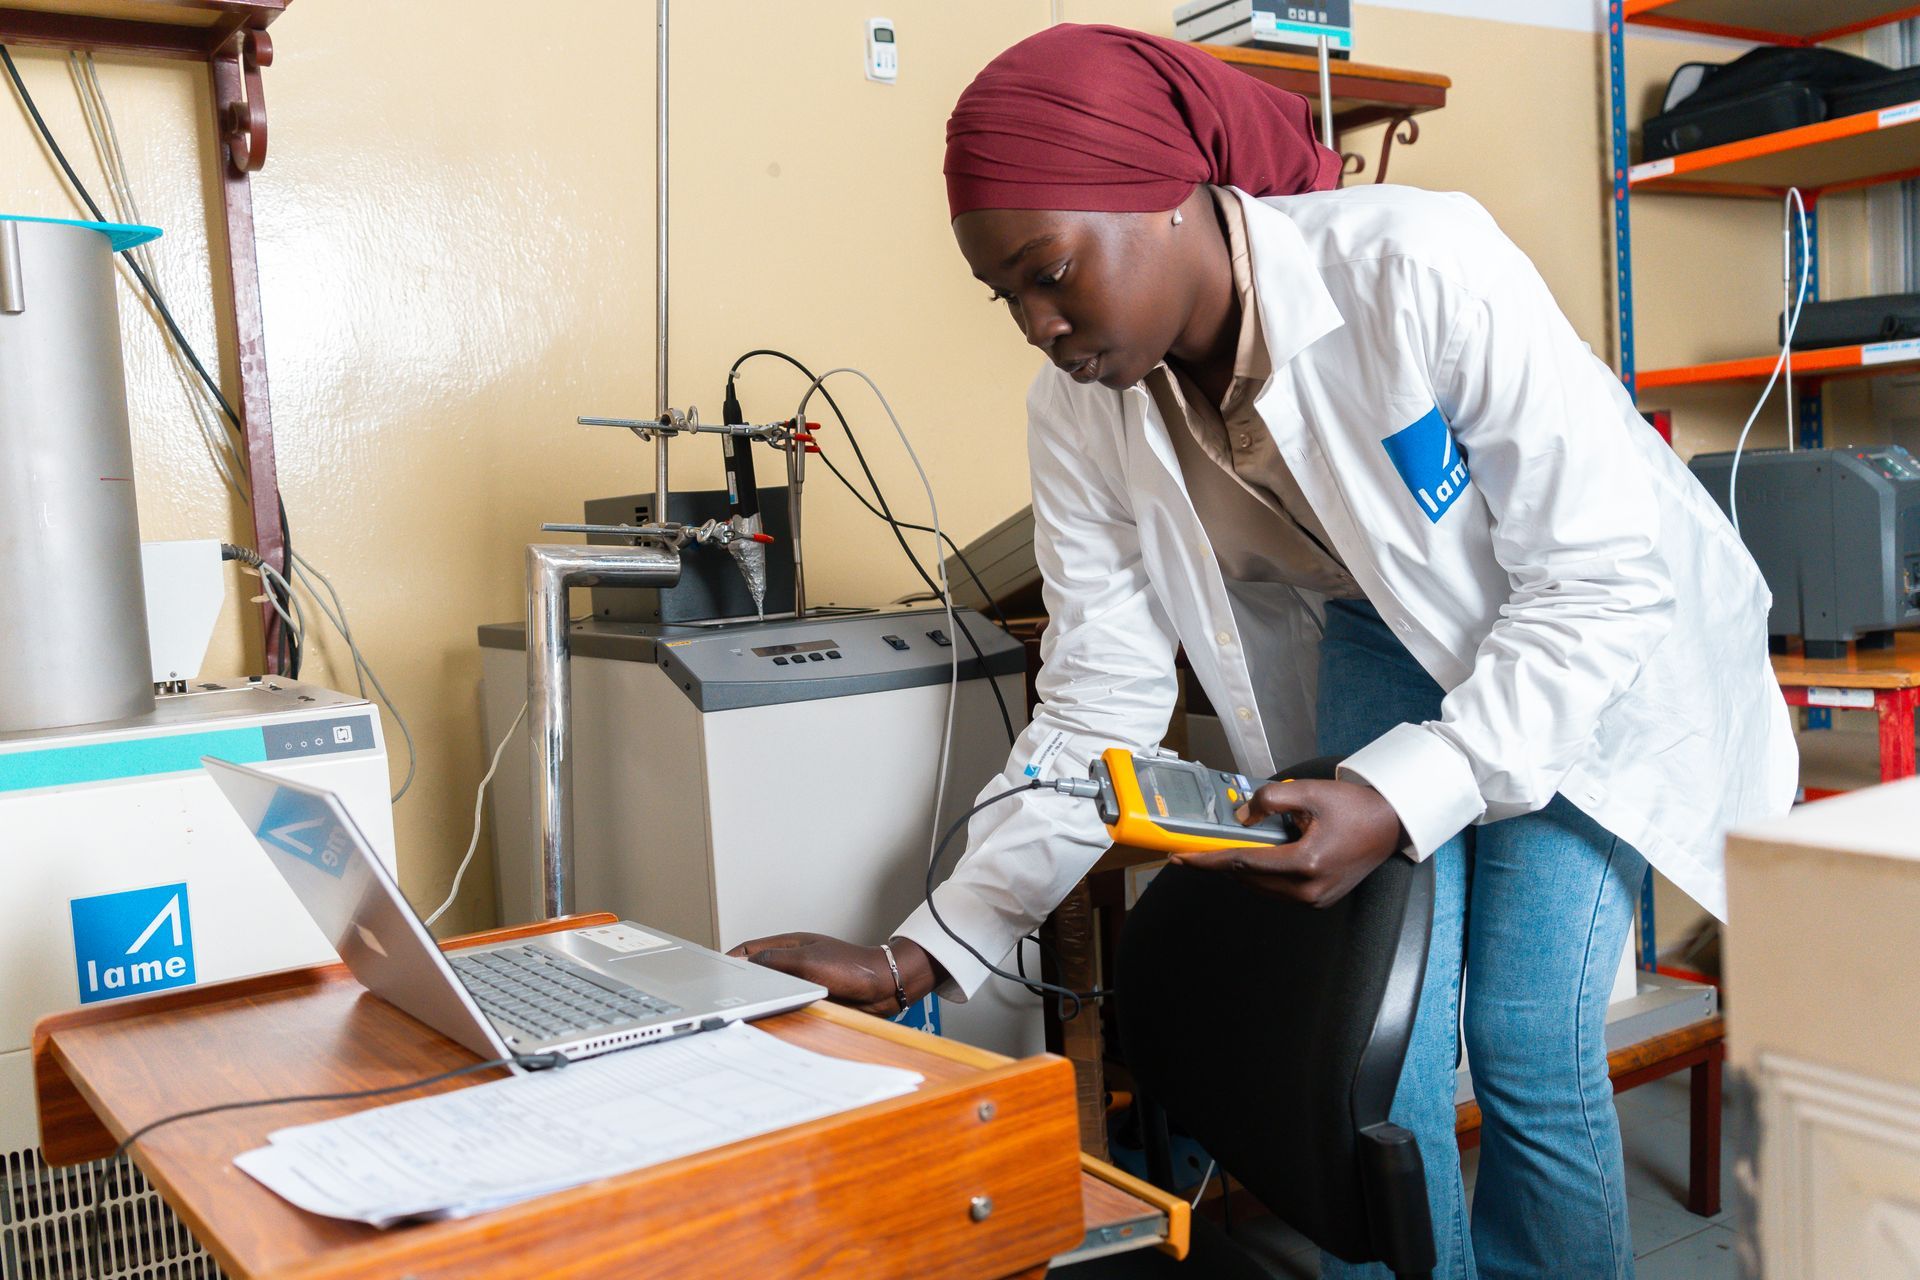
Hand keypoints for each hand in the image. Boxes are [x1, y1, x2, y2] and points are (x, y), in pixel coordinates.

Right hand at [726, 933, 942, 1017]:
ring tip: (742, 1010)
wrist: (884, 987)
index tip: (713, 973)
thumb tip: (748, 964)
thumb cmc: (853, 967)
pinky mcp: (811, 998)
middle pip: (758, 971)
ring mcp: (802, 980)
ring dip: (759, 998)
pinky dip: (775, 1010)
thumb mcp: (808, 961)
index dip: (730, 960)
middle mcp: (794, 962)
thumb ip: (776, 961)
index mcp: (790, 945)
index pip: (750, 950)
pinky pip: (786, 1004)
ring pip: (770, 990)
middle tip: (723, 996)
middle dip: (740, 982)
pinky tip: (768, 1019)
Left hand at [1170, 778, 1405, 907]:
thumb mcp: (1309, 792)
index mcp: (1306, 863)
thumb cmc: (1355, 806)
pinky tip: (1252, 859)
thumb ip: (1269, 800)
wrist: (1390, 824)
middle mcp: (1309, 889)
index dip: (1208, 860)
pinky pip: (1277, 890)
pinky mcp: (1318, 900)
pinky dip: (1260, 875)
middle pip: (1248, 879)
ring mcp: (1314, 900)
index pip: (1243, 863)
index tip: (1181, 858)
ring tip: (1220, 853)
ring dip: (1239, 871)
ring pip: (1261, 888)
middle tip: (1193, 853)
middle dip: (1219, 865)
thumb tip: (1241, 817)